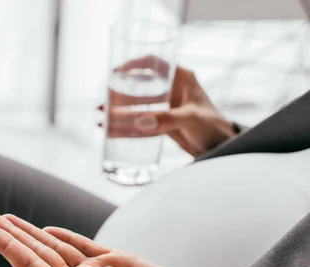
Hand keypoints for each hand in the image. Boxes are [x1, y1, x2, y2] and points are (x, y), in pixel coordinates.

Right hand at [100, 56, 235, 156]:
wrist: (221, 147)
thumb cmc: (214, 127)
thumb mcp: (192, 119)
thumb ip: (168, 119)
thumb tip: (141, 121)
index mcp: (181, 78)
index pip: (154, 62)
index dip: (133, 64)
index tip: (116, 72)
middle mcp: (171, 89)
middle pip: (139, 85)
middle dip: (118, 93)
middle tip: (103, 102)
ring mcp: (165, 106)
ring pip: (136, 104)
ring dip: (118, 111)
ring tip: (101, 118)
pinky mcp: (162, 122)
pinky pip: (139, 121)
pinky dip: (125, 126)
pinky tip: (111, 131)